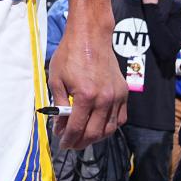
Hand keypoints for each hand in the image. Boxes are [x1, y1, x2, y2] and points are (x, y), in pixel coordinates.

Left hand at [46, 21, 127, 149]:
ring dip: (96, 137)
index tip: (62, 144)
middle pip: (94, 133)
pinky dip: (110, 127)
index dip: (68, 139)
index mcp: (85, 96)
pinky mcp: (124, 93)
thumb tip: (59, 126)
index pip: (77, 127)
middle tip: (71, 143)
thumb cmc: (70, 55)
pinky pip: (120, 118)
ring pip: (109, 129)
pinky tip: (99, 126)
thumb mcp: (56, 79)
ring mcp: (117, 96)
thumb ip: (58, 105)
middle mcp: (104, 99)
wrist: (90, 37)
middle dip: (80, 142)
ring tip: (83, 137)